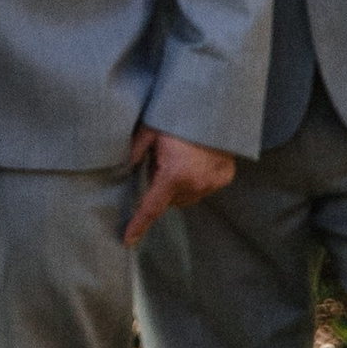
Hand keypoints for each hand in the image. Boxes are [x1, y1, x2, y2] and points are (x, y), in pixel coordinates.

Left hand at [124, 127, 235, 247]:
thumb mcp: (149, 130)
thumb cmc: (177, 117)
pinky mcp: (225, 178)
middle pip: (169, 199)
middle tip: (159, 161)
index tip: (128, 241)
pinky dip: (197, 179)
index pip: (151, 208)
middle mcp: (195, 185)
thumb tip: (121, 168)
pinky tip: (195, 160)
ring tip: (178, 157)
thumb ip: (134, 152)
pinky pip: (204, 187)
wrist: (215, 107)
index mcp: (172, 176)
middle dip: (161, 186)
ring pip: (187, 196)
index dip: (138, 225)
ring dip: (178, 185)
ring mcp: (212, 184)